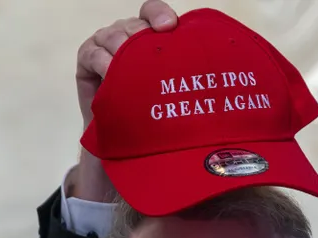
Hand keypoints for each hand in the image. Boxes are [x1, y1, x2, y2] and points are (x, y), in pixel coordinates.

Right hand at [70, 1, 178, 202]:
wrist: (125, 145)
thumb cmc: (156, 119)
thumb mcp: (175, 95)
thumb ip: (187, 75)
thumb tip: (230, 68)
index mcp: (151, 37)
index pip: (152, 11)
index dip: (158, 14)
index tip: (171, 27)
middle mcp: (128, 36)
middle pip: (133, 24)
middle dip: (142, 36)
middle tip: (151, 55)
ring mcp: (106, 45)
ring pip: (112, 34)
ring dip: (122, 48)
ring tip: (131, 68)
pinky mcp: (87, 59)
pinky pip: (92, 52)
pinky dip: (102, 60)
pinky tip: (111, 73)